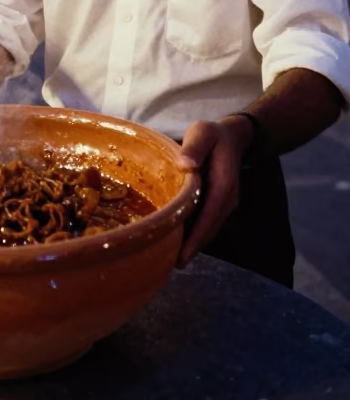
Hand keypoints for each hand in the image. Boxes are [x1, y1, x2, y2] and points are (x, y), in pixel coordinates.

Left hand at [175, 116, 252, 268]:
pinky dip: (193, 234)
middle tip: (166, 266)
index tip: (181, 258)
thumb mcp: (203, 133)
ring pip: (207, 230)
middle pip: (208, 230)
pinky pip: (205, 223)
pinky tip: (176, 240)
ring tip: (167, 259)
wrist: (233, 137)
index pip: (209, 217)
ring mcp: (224, 204)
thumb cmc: (213, 135)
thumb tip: (185, 164)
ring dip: (192, 244)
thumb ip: (195, 146)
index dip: (196, 239)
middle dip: (191, 249)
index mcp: (224, 185)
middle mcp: (227, 200)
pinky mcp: (217, 205)